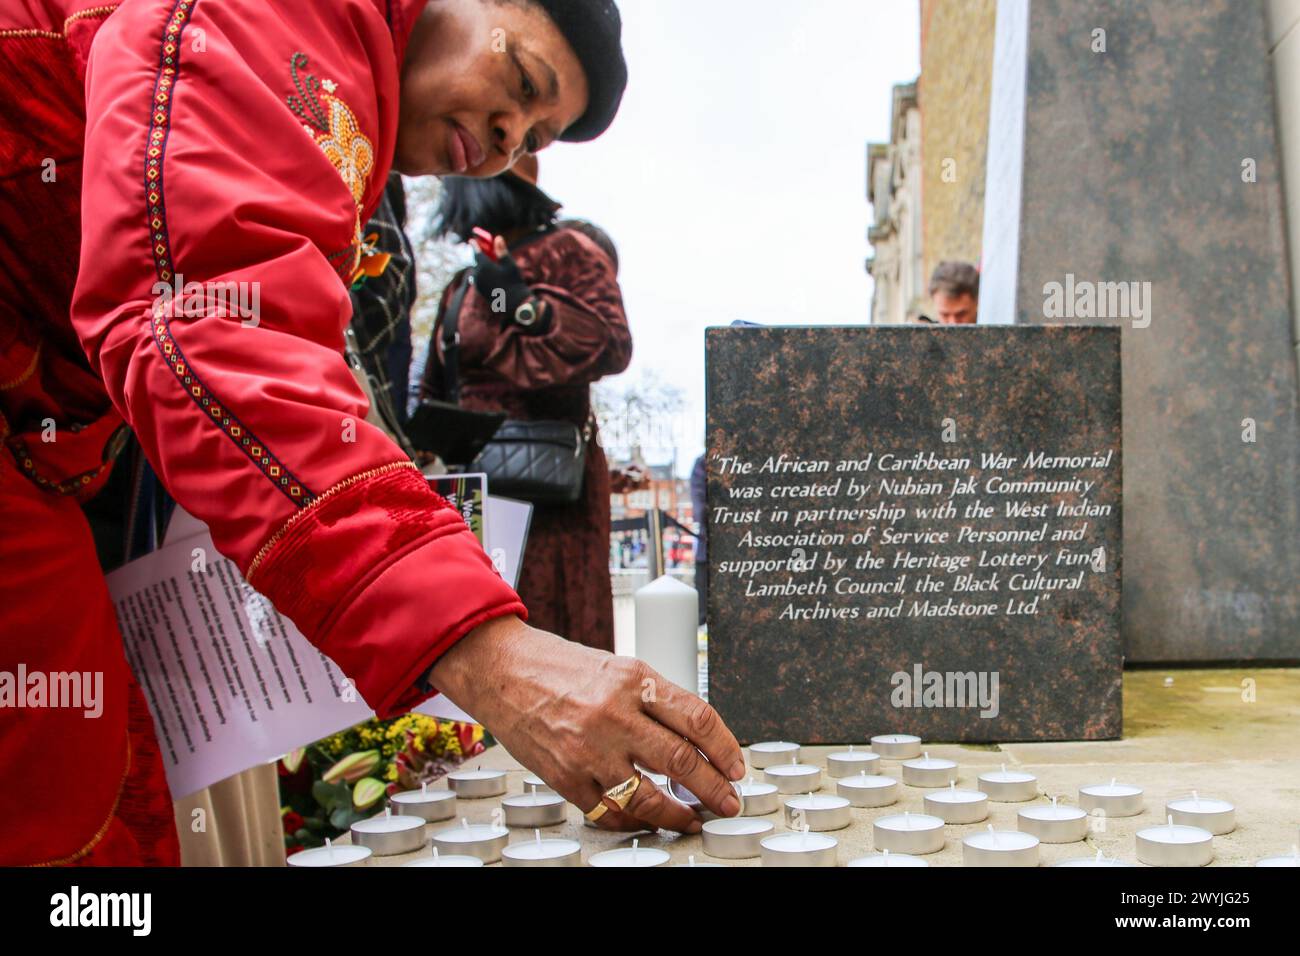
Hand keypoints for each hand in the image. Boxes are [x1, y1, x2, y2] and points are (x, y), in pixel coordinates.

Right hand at [428, 615, 744, 833]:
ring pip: (649, 797)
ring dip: (678, 814)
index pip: (697, 719)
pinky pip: (610, 812)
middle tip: (729, 801)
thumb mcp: (617, 668)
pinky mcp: (565, 777)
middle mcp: (614, 715)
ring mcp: (588, 750)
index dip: (725, 748)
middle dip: (714, 788)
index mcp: (633, 680)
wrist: (502, 671)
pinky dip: (634, 821)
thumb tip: (694, 737)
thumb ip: (654, 699)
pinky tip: (647, 819)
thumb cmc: (558, 667)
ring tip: (692, 819)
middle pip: (681, 761)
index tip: (736, 766)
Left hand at [470, 236, 529, 318]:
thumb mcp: (509, 264)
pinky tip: (483, 273)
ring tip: (481, 261)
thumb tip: (498, 237)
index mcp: (484, 266)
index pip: (476, 252)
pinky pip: (478, 279)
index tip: (471, 240)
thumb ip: (501, 251)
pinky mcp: (480, 291)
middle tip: (479, 249)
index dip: (474, 245)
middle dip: (478, 255)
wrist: (514, 303)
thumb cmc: (514, 281)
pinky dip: (480, 274)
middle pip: (476, 262)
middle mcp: (478, 275)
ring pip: (476, 271)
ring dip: (479, 266)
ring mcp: (478, 284)